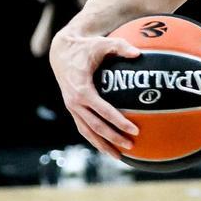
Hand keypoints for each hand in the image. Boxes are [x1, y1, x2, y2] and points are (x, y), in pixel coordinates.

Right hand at [49, 29, 140, 157]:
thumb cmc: (85, 47)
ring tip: (120, 156)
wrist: (61, 51)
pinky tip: (108, 146)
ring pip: (87, 132)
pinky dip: (95, 139)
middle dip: (113, 138)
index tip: (135, 130)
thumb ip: (120, 47)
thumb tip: (139, 54)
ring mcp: (72, 107)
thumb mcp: (102, 43)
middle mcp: (74, 103)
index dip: (119, 121)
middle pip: (95, 126)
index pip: (103, 111)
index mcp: (82, 90)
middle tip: (132, 145)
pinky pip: (84, 128)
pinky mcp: (72, 109)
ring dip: (103, 144)